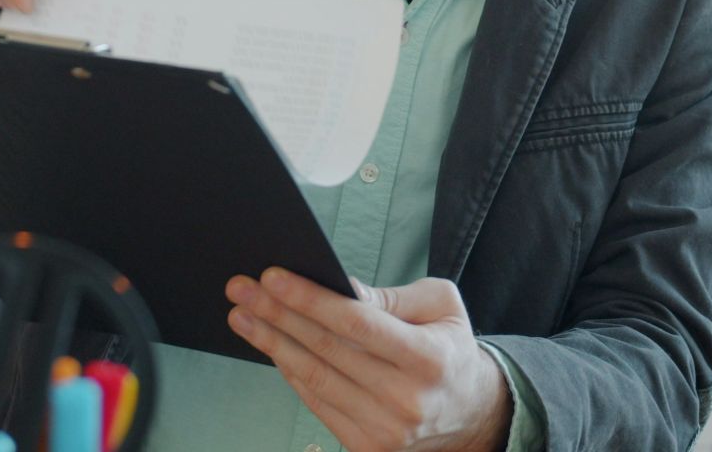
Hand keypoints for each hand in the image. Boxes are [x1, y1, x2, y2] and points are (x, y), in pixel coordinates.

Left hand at [226, 269, 511, 451]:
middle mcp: (407, 400)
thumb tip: (340, 288)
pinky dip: (289, 372)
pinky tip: (270, 346)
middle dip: (278, 315)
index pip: (357, 324)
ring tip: (242, 315)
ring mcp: (385, 430)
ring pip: (314, 379)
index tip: (273, 277)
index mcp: (429, 359)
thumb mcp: (439, 307)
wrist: (469, 412)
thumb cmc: (448, 348)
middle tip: (242, 289)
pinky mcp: (366, 448)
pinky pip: (316, 403)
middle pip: (327, 350)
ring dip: (271, 343)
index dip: (311, 299)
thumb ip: (390, 297)